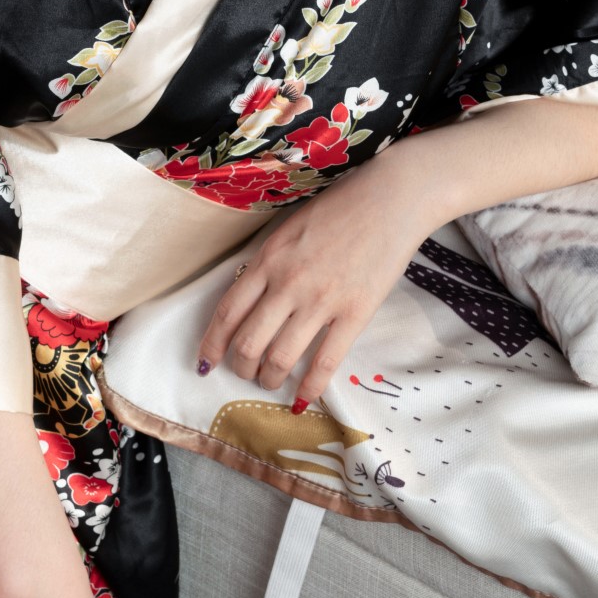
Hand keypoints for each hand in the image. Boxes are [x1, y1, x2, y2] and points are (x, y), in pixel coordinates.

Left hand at [195, 155, 435, 411]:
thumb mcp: (289, 228)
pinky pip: (325, 362)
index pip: (228, 311)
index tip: (206, 361)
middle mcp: (288, 283)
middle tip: (243, 372)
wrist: (391, 199)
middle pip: (248, 342)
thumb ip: (269, 263)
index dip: (212, 343)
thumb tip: (250, 298)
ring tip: (269, 381)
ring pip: (280, 358)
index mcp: (268, 259)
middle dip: (240, 366)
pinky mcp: (354, 314)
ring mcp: (321, 301)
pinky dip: (309, 387)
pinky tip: (302, 399)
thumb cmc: (339, 207)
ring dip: (268, 378)